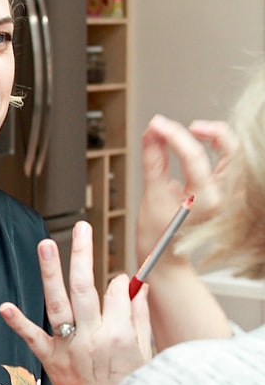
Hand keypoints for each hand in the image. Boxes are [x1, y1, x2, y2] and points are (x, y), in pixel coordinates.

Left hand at [0, 222, 151, 384]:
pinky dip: (18, 321)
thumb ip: (140, 317)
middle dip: (83, 253)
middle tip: (81, 228)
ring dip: (50, 272)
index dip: (117, 281)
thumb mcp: (146, 353)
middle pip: (86, 287)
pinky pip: (32, 337)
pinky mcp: (50, 358)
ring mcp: (69, 346)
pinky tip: (4, 306)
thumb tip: (139, 287)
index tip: (117, 281)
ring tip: (45, 245)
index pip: (116, 291)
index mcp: (120, 334)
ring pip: (58, 302)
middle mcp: (93, 336)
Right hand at [136, 115, 236, 265]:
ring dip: (214, 138)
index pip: (194, 156)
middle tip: (186, 127)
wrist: (166, 259)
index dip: (172, 134)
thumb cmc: (158, 237)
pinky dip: (215, 149)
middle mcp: (224, 197)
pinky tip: (197, 147)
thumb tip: (151, 135)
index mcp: (205, 200)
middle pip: (231, 149)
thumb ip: (153, 161)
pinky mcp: (226, 193)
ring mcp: (228, 196)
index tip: (156, 125)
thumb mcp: (151, 196)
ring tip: (190, 133)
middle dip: (208, 131)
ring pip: (233, 153)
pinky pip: (229, 163)